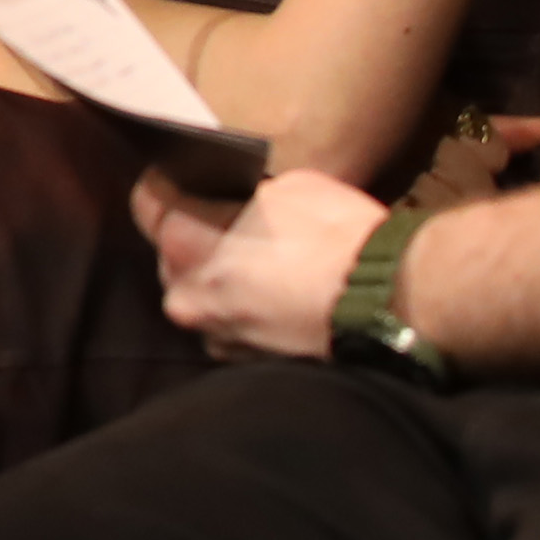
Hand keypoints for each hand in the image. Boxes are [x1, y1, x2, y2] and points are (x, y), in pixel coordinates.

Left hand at [144, 165, 384, 362]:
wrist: (390, 300)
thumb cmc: (340, 236)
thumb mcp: (288, 187)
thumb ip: (244, 197)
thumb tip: (239, 202)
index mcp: (185, 242)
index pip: (148, 203)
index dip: (167, 185)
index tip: (183, 179)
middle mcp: (186, 294)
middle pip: (170, 254)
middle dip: (194, 236)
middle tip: (231, 223)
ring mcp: (213, 333)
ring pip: (198, 295)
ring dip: (217, 278)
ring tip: (259, 265)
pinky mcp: (242, 361)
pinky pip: (227, 325)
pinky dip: (242, 310)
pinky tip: (275, 297)